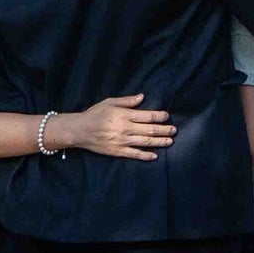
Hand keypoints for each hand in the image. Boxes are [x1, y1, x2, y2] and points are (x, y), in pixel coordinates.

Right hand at [57, 94, 181, 159]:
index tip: (167, 116)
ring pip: (145, 142)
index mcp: (125, 115)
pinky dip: (145, 155)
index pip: (147, 116)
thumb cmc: (94, 114)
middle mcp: (126, 128)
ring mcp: (122, 141)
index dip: (159, 116)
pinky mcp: (117, 151)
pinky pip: (134, 154)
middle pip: (149, 130)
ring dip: (159, 142)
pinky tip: (154, 155)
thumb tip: (142, 97)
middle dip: (164, 130)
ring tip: (170, 141)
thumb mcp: (110, 102)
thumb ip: (127, 101)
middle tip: (174, 130)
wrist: (79, 130)